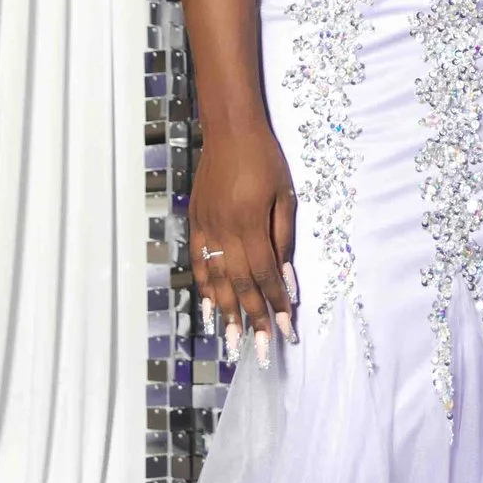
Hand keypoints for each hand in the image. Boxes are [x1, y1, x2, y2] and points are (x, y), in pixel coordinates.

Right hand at [189, 125, 297, 361]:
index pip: (266, 274)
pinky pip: (198, 264)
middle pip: (240, 285)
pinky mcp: (196, 223)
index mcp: (251, 224)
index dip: (276, 304)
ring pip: (215, 280)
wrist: (229, 129)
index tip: (285, 331)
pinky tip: (210, 309)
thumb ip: (283, 238)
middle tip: (259, 352)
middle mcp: (225, 231)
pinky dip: (204, 289)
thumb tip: (286, 278)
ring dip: (225, 314)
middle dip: (251, 321)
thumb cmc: (266, 158)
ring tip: (231, 344)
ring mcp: (206, 228)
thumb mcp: (285, 195)